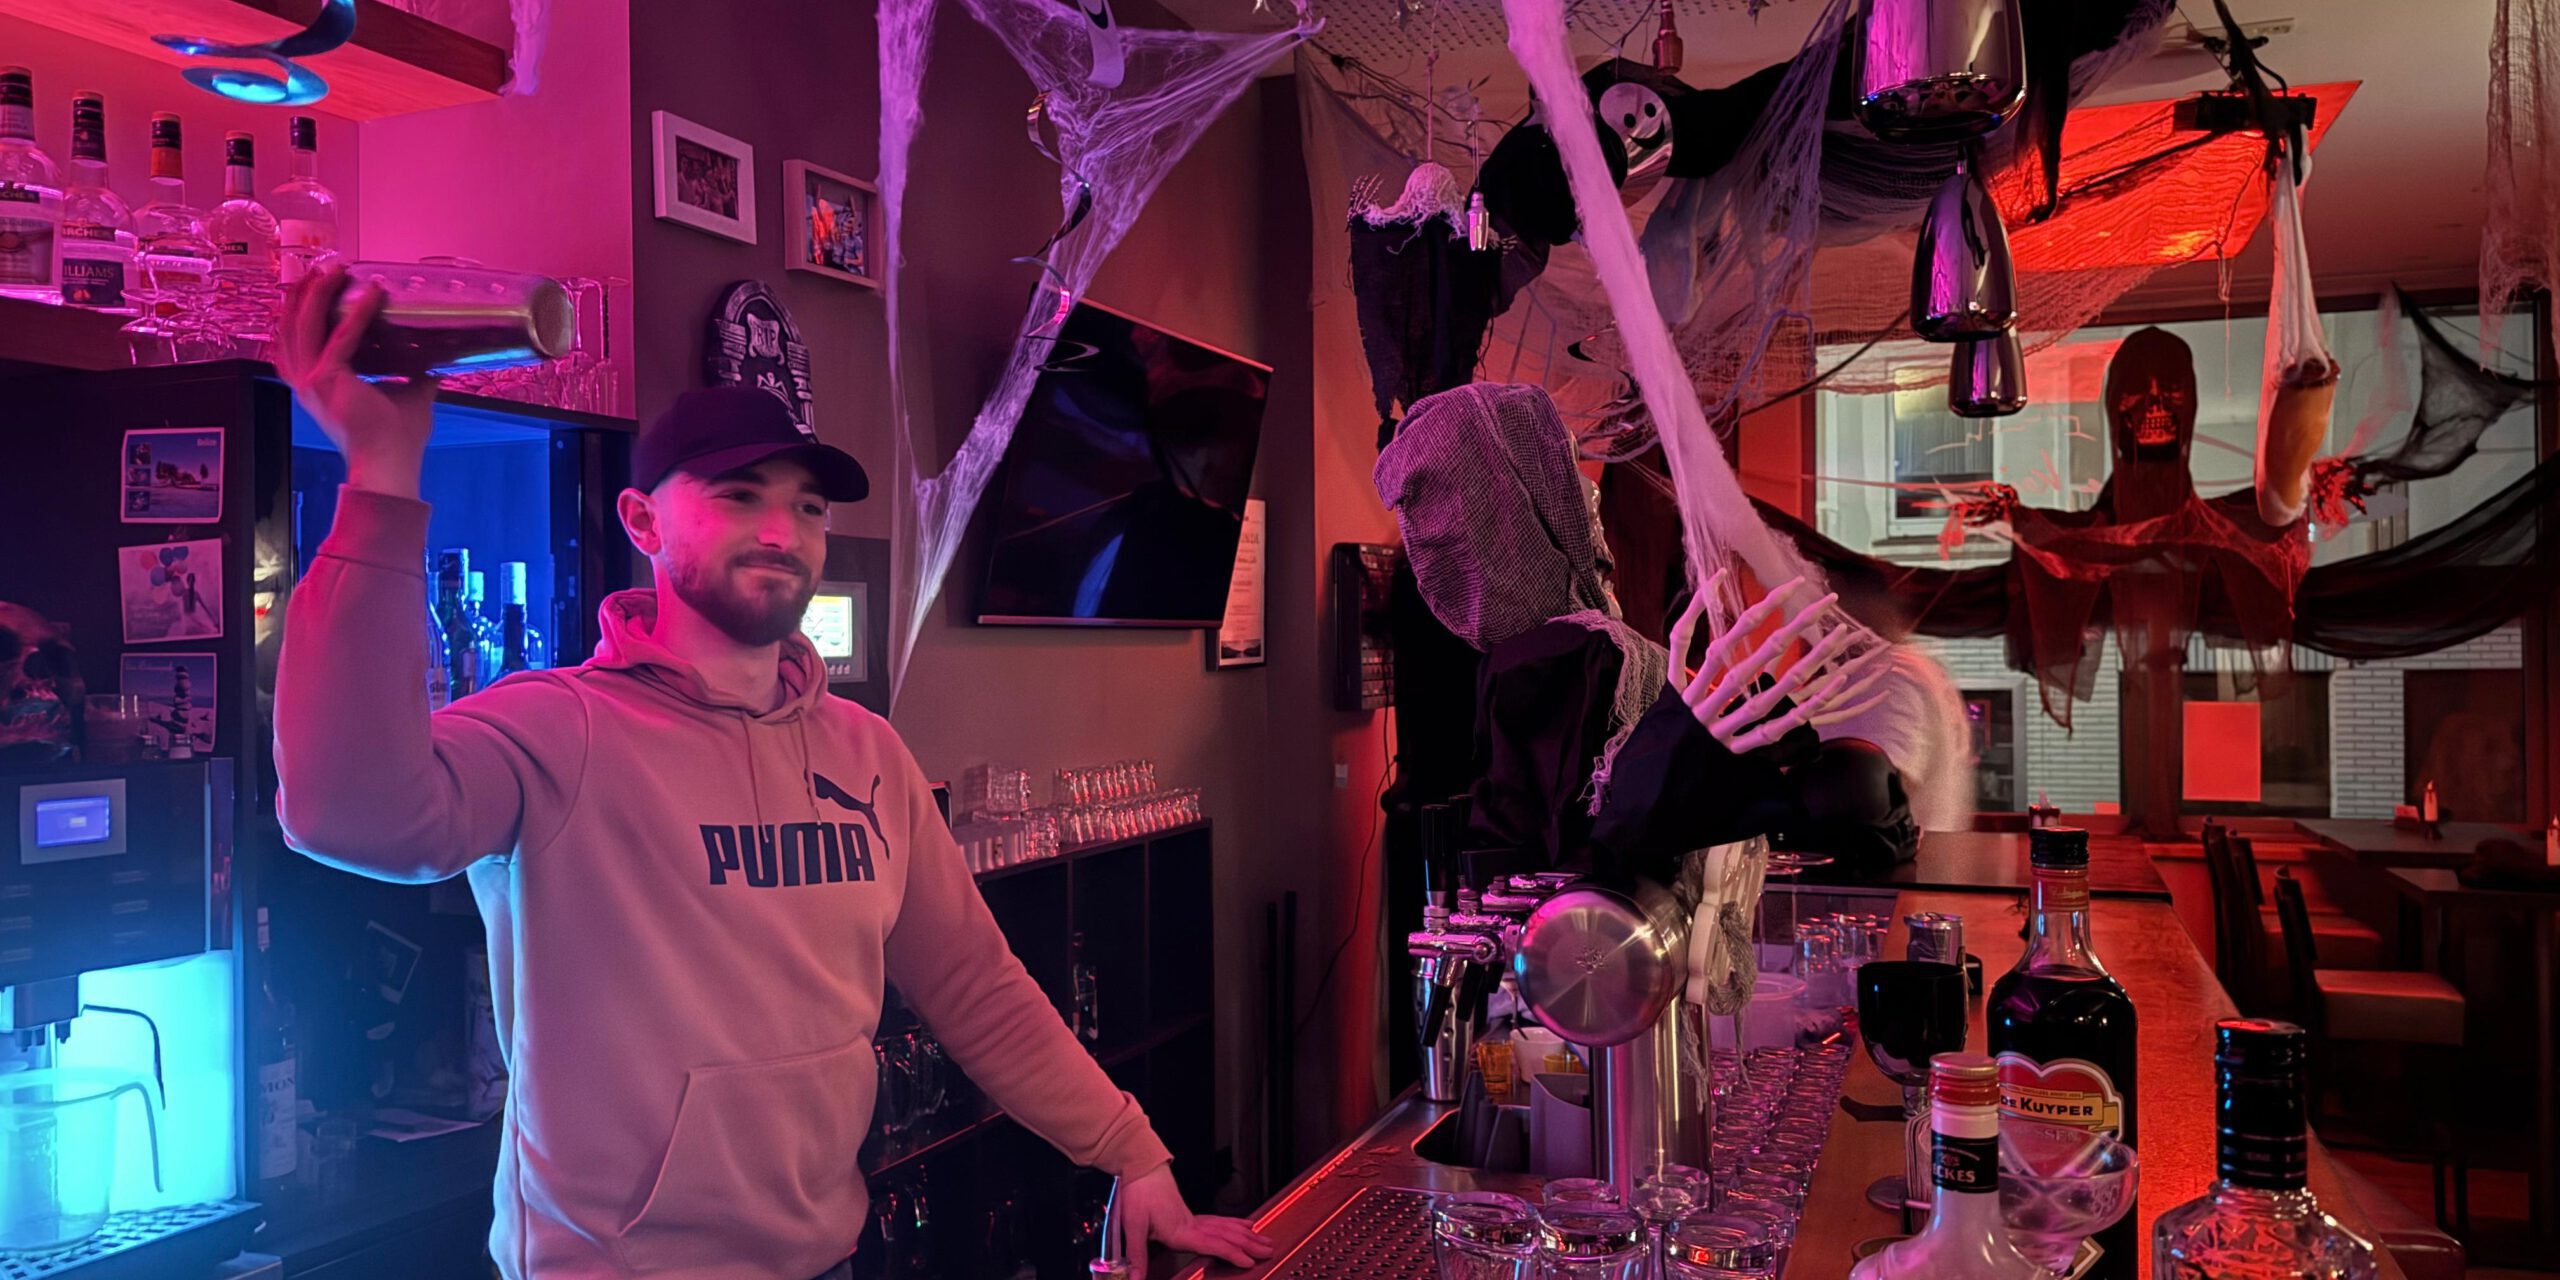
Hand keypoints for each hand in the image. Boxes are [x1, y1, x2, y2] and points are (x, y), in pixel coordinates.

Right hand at [272, 262, 436, 498]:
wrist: (392, 466)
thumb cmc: (396, 439)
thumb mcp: (407, 396)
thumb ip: (414, 376)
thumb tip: (435, 360)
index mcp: (316, 384)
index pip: (298, 338)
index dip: (303, 309)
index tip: (319, 284)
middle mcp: (306, 381)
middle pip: (292, 325)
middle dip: (305, 293)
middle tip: (325, 267)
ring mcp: (312, 381)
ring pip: (305, 325)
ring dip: (319, 294)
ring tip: (337, 270)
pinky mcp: (327, 381)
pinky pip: (341, 338)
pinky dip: (356, 313)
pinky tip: (371, 294)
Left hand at [1114, 1165, 1274, 1277]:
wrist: (1140, 1165)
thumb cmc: (1138, 1191)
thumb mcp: (1133, 1225)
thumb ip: (1136, 1255)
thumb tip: (1134, 1278)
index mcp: (1181, 1230)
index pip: (1214, 1244)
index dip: (1233, 1254)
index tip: (1249, 1261)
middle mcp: (1192, 1224)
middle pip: (1227, 1235)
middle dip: (1250, 1244)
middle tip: (1269, 1250)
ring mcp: (1193, 1217)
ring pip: (1226, 1227)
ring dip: (1246, 1234)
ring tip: (1263, 1239)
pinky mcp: (1189, 1213)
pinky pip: (1218, 1220)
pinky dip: (1234, 1224)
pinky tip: (1242, 1225)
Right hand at [1666, 571, 1894, 752]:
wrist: (1658, 779)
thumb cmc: (1666, 725)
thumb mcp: (1668, 683)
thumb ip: (1681, 644)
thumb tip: (1703, 594)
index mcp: (1689, 685)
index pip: (1727, 638)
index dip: (1756, 611)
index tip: (1786, 585)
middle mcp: (1708, 705)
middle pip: (1755, 661)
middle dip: (1790, 629)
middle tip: (1825, 602)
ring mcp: (1725, 729)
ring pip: (1769, 696)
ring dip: (1805, 666)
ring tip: (1836, 638)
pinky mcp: (1740, 752)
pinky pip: (1776, 730)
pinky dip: (1803, 711)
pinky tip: (1832, 689)